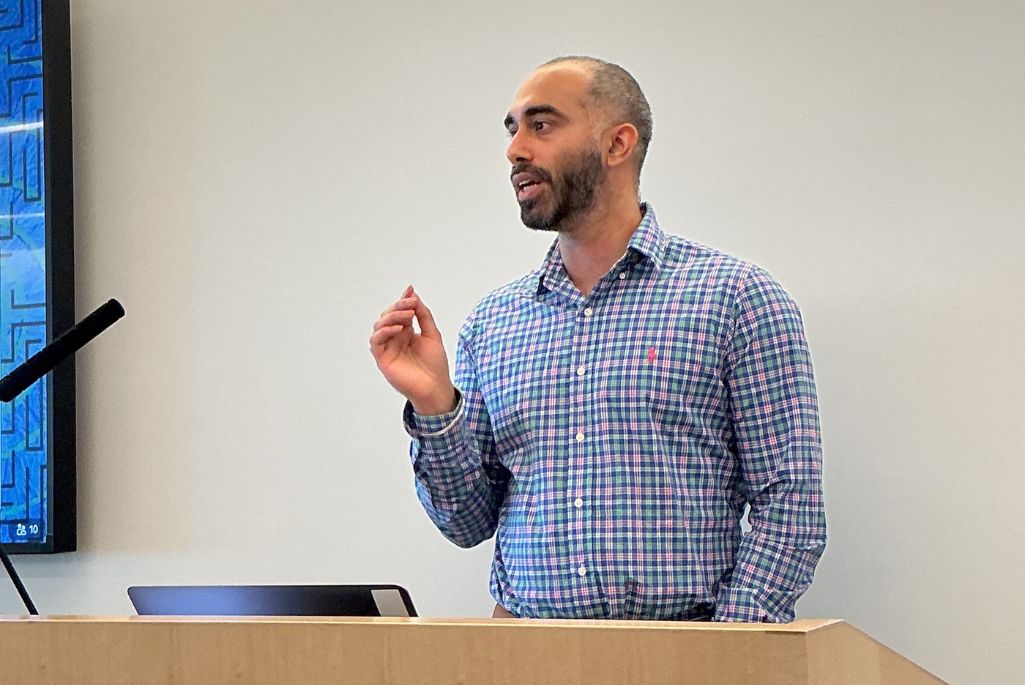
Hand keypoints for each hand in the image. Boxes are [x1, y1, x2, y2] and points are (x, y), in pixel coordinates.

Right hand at [370, 286, 455, 414]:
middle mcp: (395, 339)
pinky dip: (384, 331)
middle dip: (399, 307)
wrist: (435, 386)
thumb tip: (415, 297)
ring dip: (392, 317)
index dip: (404, 300)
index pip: (401, 312)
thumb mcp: (432, 334)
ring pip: (380, 325)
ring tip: (407, 316)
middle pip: (388, 316)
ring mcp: (388, 348)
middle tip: (410, 304)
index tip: (410, 290)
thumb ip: (424, 316)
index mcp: (407, 333)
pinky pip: (376, 341)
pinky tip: (398, 329)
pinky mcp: (382, 358)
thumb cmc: (435, 364)